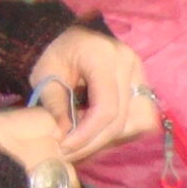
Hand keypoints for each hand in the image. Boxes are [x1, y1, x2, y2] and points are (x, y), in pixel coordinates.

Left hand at [30, 26, 157, 161]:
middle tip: (71, 151)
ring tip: (86, 140)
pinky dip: (121, 127)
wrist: (64, 36)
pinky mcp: (141, 81)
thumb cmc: (51, 53)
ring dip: (112, 136)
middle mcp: (128, 63)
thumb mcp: (45, 77)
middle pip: (122, 118)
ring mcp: (139, 71)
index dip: (87, 134)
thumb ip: (56, 108)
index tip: (65, 146)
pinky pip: (140, 114)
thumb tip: (65, 137)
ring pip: (138, 120)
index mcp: (103, 56)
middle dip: (96, 141)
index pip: (106, 108)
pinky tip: (99, 130)